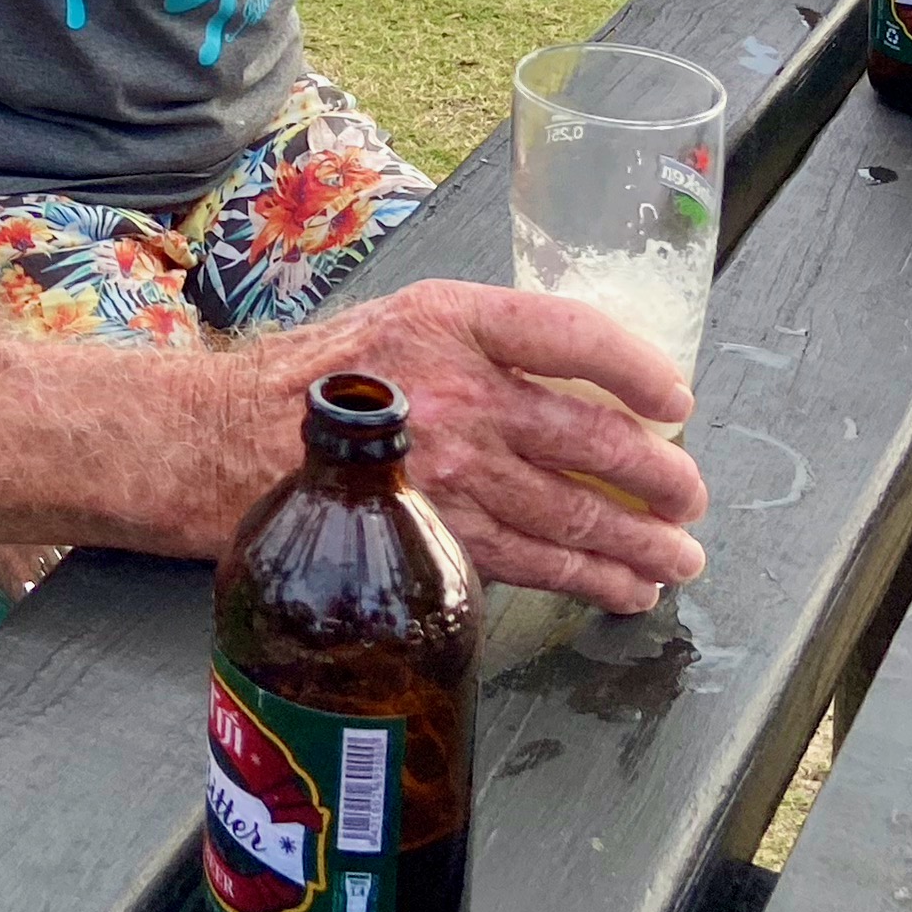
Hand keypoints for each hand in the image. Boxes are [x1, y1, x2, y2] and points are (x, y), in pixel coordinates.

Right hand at [270, 280, 708, 608]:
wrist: (222, 440)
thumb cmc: (318, 380)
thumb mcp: (402, 323)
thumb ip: (485, 343)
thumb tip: (578, 382)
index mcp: (452, 322)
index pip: (572, 336)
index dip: (637, 368)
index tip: (675, 400)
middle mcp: (457, 393)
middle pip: (589, 440)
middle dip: (657, 478)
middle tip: (689, 498)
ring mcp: (448, 471)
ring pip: (573, 513)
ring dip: (639, 543)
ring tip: (678, 558)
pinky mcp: (434, 535)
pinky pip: (532, 563)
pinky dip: (589, 580)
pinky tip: (623, 589)